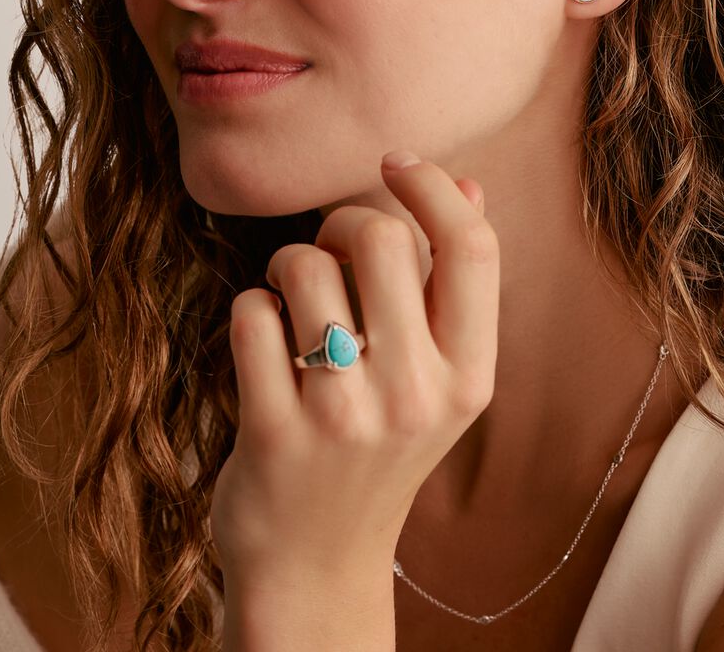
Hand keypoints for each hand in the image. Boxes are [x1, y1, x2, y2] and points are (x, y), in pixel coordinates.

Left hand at [210, 151, 499, 588]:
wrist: (317, 561)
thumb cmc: (381, 447)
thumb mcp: (439, 377)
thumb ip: (455, 284)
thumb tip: (468, 186)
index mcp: (469, 377)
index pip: (472, 249)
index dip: (433, 188)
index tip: (397, 162)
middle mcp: (417, 396)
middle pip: (383, 239)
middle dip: (343, 223)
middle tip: (332, 252)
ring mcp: (344, 417)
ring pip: (306, 268)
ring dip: (289, 265)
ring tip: (294, 301)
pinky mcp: (274, 432)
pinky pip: (252, 313)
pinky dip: (252, 309)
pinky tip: (265, 342)